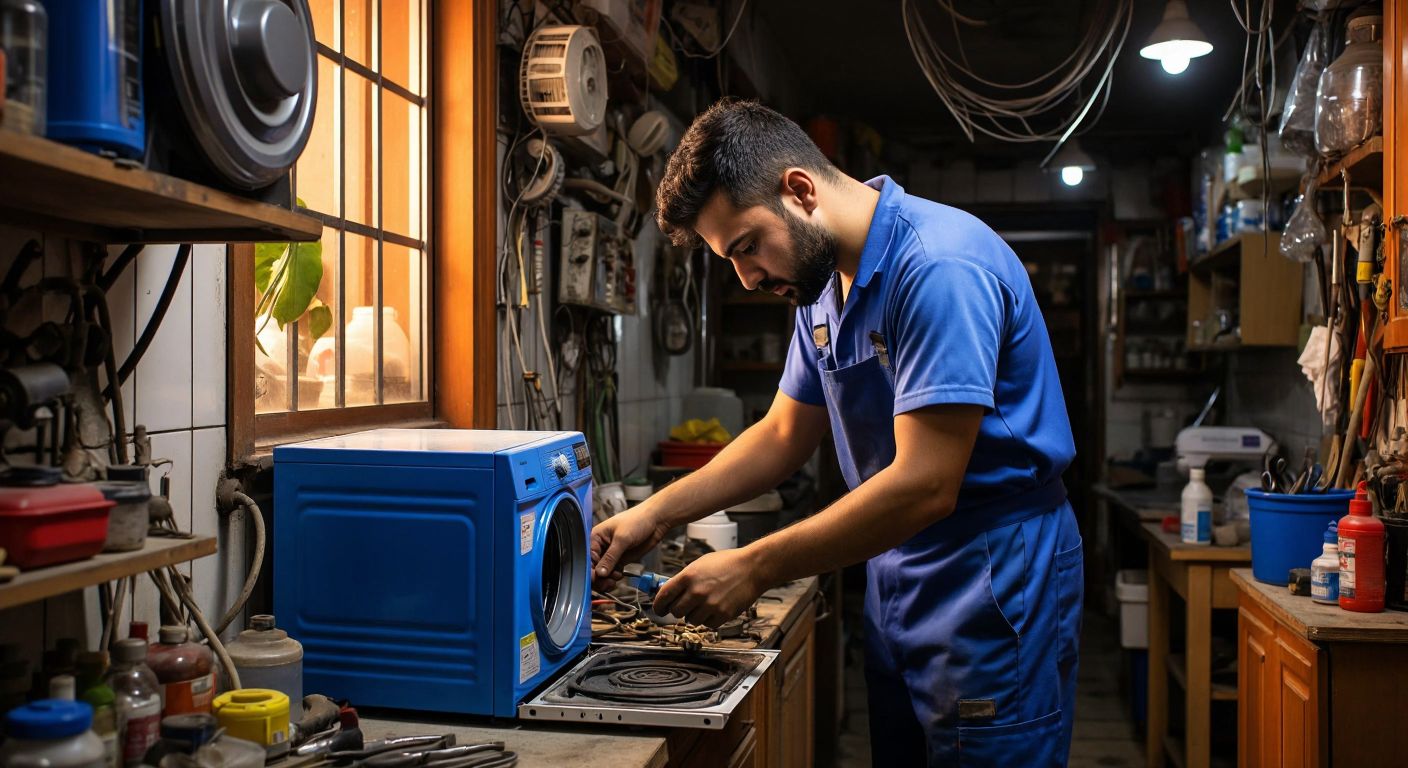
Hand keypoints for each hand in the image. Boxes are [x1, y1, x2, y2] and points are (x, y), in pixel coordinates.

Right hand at [591, 506, 670, 590]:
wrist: (655, 521)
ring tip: (615, 578)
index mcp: (595, 537)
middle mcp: (601, 547)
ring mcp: (610, 554)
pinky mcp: (620, 560)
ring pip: (602, 573)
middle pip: (593, 568)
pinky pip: (612, 573)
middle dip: (599, 577)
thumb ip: (610, 557)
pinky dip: (614, 577)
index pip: (587, 558)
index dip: (591, 570)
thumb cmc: (637, 520)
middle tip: (607, 582)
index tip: (597, 578)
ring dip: (607, 579)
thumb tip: (600, 573)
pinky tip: (619, 575)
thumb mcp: (622, 539)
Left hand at [653, 549, 767, 627]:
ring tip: (705, 603)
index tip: (659, 609)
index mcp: (688, 576)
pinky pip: (707, 624)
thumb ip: (684, 578)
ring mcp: (709, 605)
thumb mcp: (700, 564)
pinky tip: (716, 607)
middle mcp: (697, 592)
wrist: (752, 568)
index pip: (664, 596)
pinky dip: (709, 619)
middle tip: (685, 605)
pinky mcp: (722, 615)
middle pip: (675, 611)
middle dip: (678, 609)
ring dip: (695, 614)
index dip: (658, 605)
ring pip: (691, 620)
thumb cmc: (728, 563)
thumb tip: (669, 591)